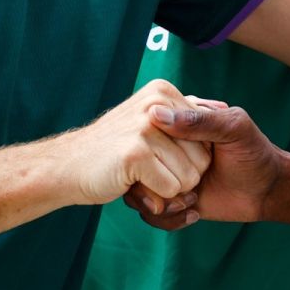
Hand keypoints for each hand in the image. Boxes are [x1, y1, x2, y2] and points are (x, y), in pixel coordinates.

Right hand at [65, 80, 209, 208]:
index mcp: (163, 92)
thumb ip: (190, 117)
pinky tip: (133, 184)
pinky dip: (156, 197)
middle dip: (183, 177)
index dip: (191, 157)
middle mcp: (157, 103)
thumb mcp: (154, 127)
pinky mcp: (135, 154)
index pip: (208, 135)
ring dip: (169, 191)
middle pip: (203, 159)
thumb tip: (224, 105)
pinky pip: (171, 189)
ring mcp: (145, 127)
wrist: (65, 167)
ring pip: (190, 178)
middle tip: (151, 171)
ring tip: (141, 177)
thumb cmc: (114, 150)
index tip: (161, 155)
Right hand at [145, 103, 284, 225]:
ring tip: (193, 202)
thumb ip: (199, 120)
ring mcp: (163, 174)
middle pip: (135, 166)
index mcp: (176, 119)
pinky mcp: (168, 199)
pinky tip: (194, 213)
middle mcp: (163, 147)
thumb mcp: (234, 129)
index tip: (190, 162)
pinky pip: (150, 213)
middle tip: (195, 187)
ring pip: (136, 193)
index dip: (157, 150)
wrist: (266, 192)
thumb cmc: (254, 154)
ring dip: (164, 205)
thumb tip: (154, 114)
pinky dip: (169, 218)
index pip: (144, 131)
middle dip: (160, 184)